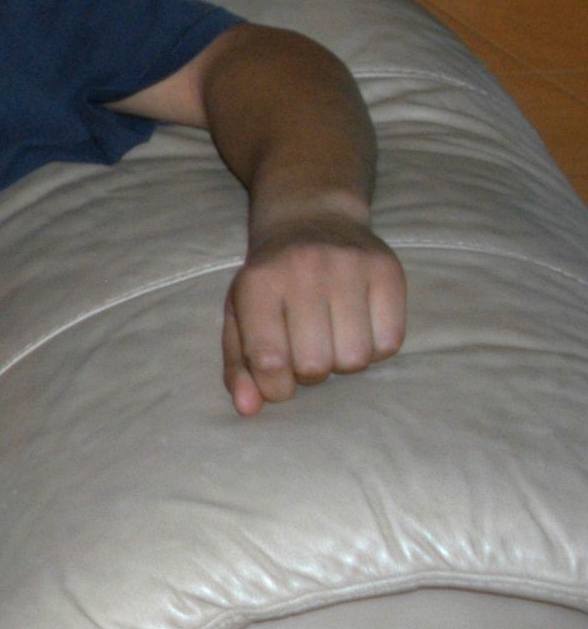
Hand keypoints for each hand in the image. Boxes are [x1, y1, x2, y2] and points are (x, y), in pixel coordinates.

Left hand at [222, 204, 406, 414]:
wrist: (311, 219)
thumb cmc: (270, 279)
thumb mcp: (239, 314)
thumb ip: (238, 365)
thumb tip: (248, 409)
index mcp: (258, 283)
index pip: (269, 359)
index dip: (274, 387)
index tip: (277, 383)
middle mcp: (303, 271)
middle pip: (315, 365)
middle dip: (309, 373)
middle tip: (306, 351)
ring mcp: (349, 267)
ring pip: (356, 359)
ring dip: (343, 363)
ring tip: (332, 338)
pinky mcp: (388, 270)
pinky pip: (390, 343)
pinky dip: (375, 349)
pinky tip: (358, 327)